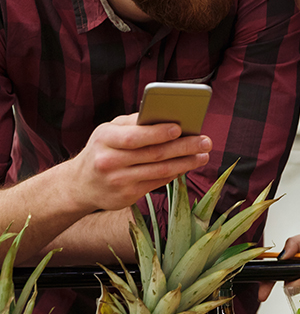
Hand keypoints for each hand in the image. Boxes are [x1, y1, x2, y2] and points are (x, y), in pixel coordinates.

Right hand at [69, 113, 211, 211]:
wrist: (79, 185)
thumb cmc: (102, 149)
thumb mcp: (109, 131)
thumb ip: (135, 123)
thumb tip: (170, 116)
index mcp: (104, 138)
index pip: (135, 136)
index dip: (159, 133)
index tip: (181, 128)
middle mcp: (109, 161)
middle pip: (154, 154)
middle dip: (184, 147)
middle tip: (206, 142)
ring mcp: (117, 181)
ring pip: (160, 171)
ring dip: (186, 163)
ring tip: (203, 156)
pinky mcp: (126, 196)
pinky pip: (157, 183)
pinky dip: (175, 174)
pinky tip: (187, 166)